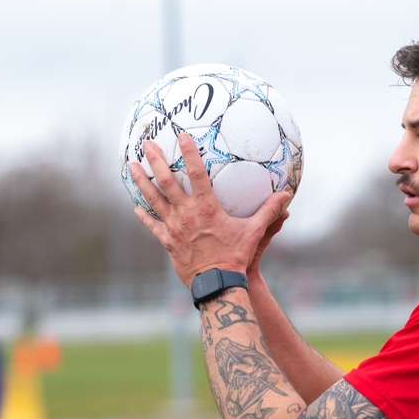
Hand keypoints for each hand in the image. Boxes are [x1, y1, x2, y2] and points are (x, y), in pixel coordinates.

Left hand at [129, 132, 291, 285]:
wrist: (217, 283)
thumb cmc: (236, 256)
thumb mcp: (255, 231)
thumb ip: (269, 211)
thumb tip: (286, 195)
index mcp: (206, 207)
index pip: (196, 173)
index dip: (189, 152)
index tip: (181, 136)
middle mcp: (186, 214)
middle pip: (166, 182)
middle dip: (155, 161)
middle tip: (147, 144)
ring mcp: (173, 228)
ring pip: (153, 199)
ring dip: (141, 181)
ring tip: (132, 166)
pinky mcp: (167, 242)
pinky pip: (152, 226)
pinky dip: (144, 216)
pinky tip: (136, 208)